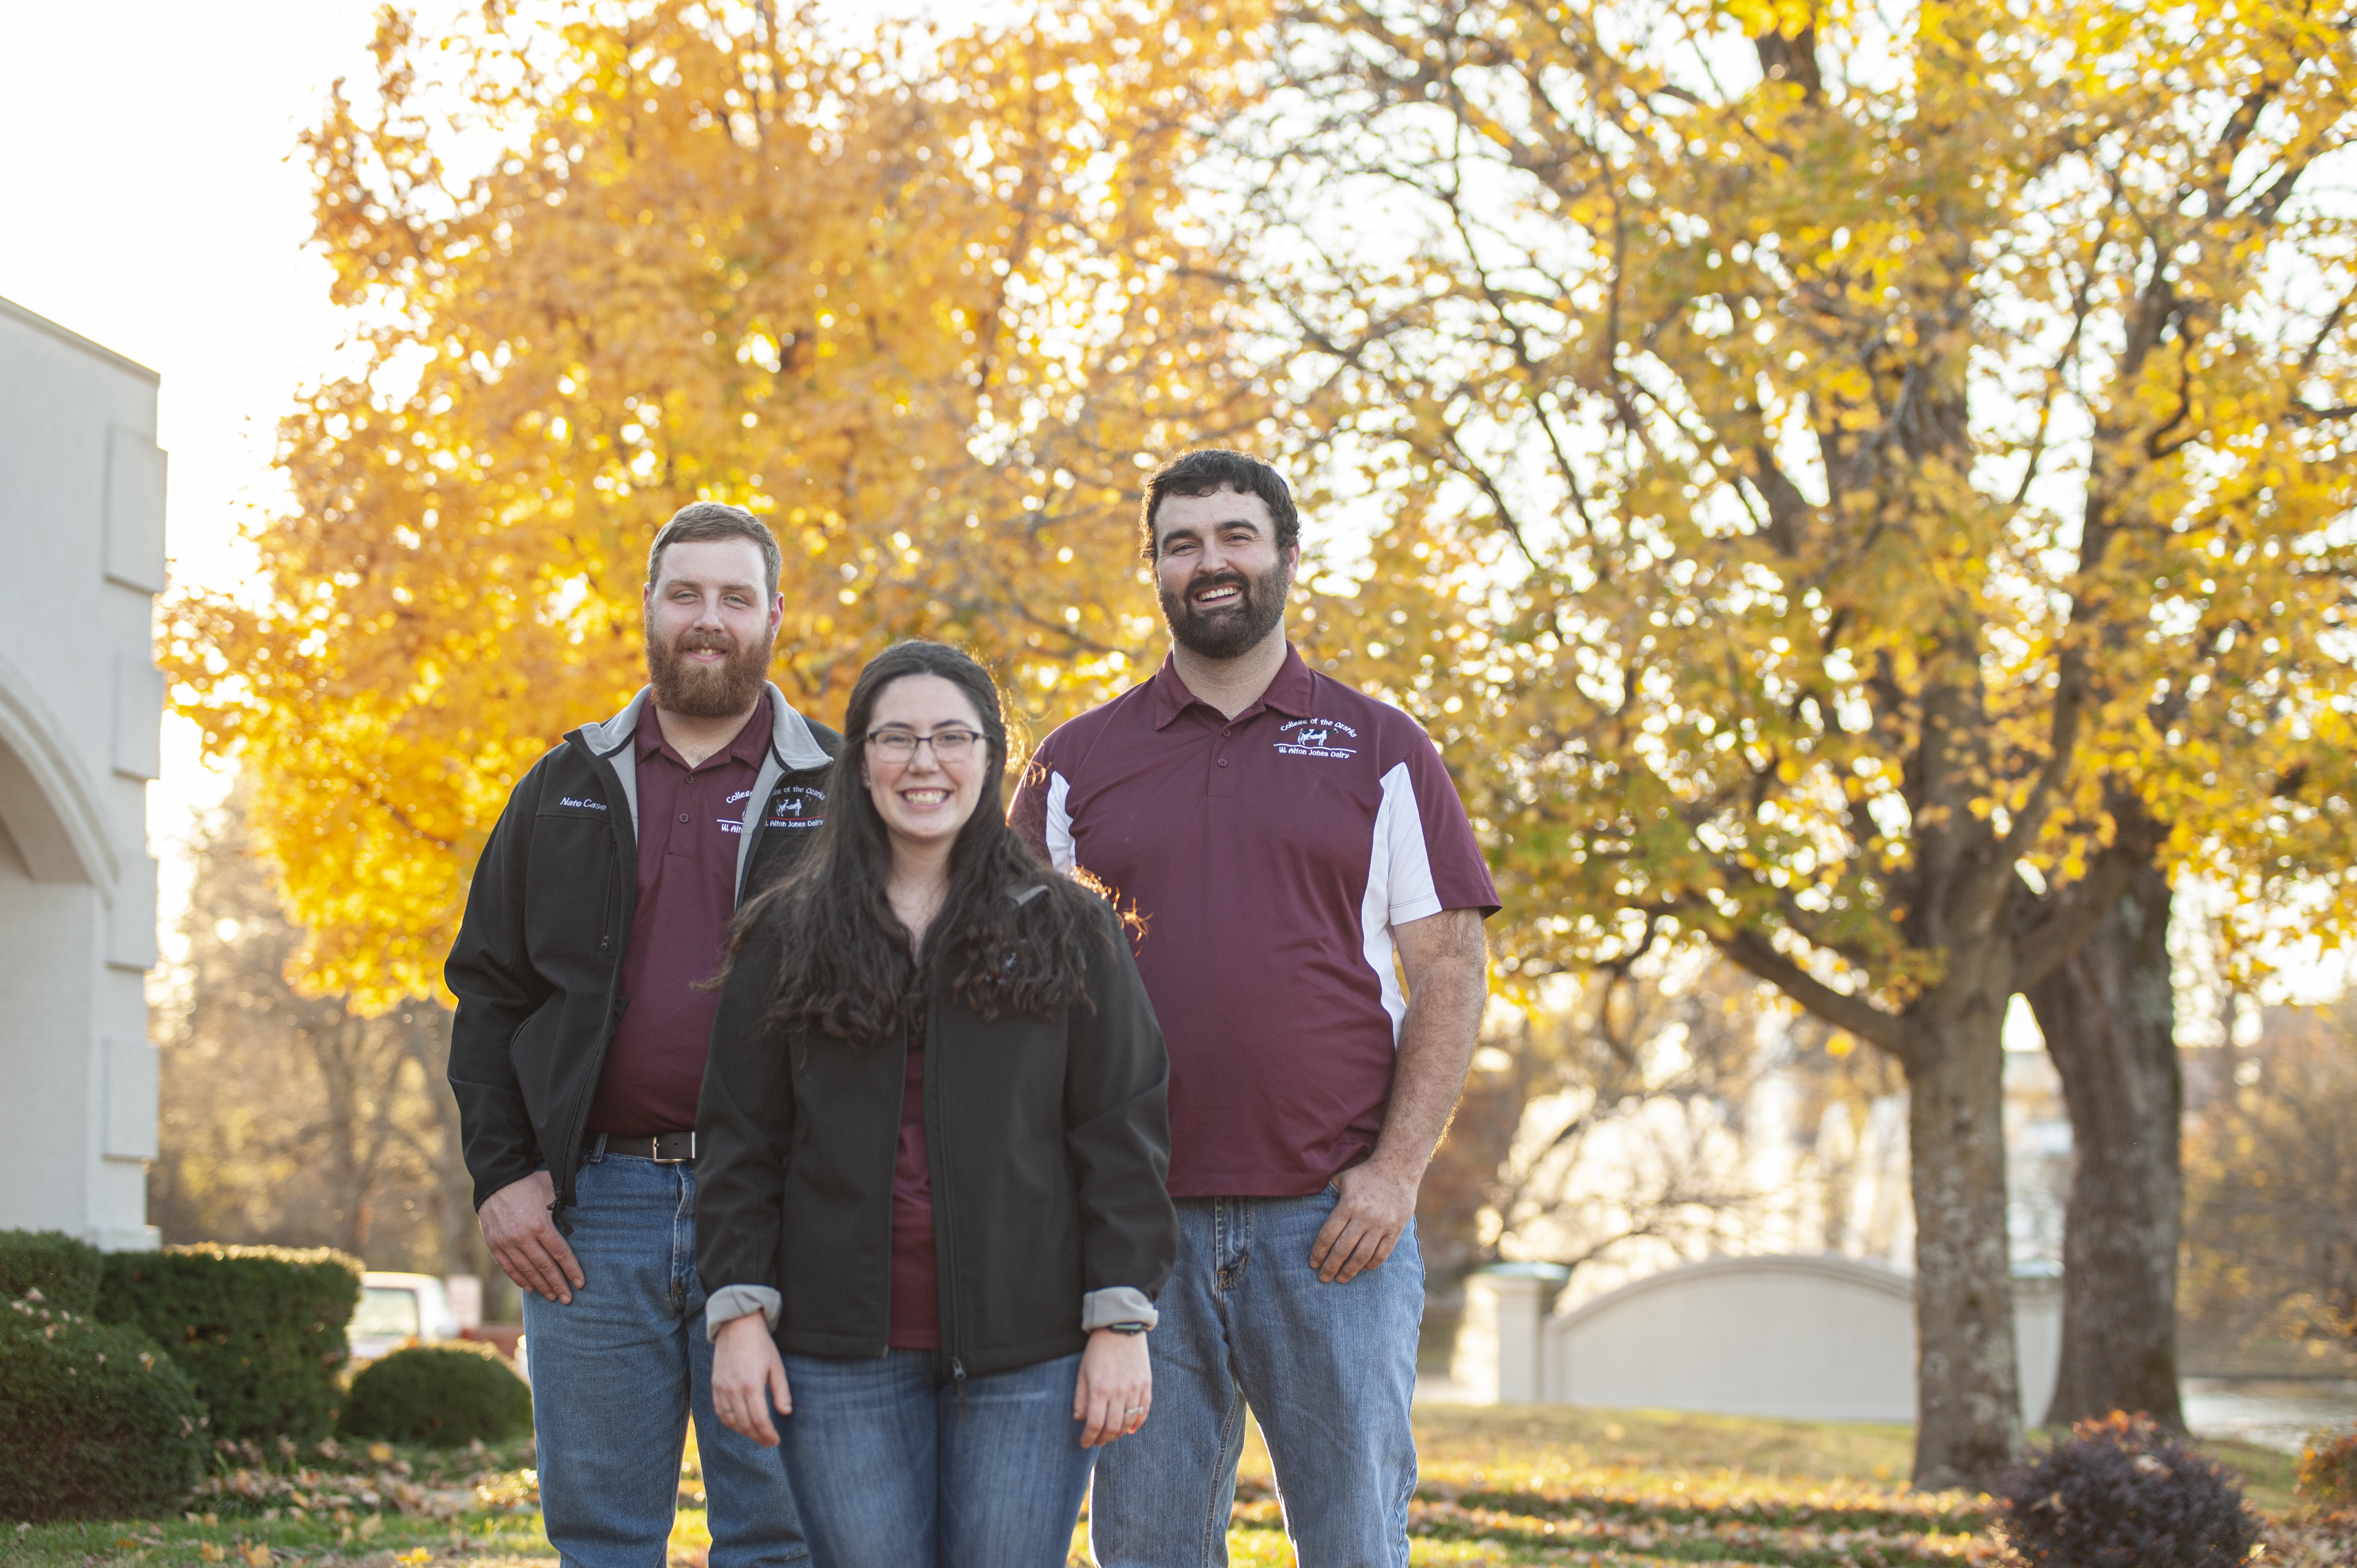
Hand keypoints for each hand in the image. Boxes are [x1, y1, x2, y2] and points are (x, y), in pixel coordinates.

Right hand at [479, 1172, 584, 1302]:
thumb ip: (566, 1203)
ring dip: (541, 1286)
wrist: (496, 1181)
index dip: (571, 1270)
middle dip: (558, 1285)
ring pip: (527, 1271)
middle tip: (568, 1299)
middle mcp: (523, 1237)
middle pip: (545, 1267)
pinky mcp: (495, 1245)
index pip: (560, 1253)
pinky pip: (509, 1268)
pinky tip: (531, 1288)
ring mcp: (507, 1243)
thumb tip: (588, 1210)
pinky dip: (520, 1279)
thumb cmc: (528, 1184)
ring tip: (552, 1297)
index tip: (580, 1284)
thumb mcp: (551, 1189)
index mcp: (540, 1224)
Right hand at [712, 1314, 790, 1446]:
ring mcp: (722, 1388)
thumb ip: (781, 1391)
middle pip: (745, 1424)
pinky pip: (719, 1412)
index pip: (760, 1420)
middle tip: (768, 1442)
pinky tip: (739, 1424)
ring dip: (744, 1432)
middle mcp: (734, 1390)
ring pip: (730, 1421)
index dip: (768, 1434)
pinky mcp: (715, 1385)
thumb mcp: (776, 1366)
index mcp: (752, 1386)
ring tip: (756, 1435)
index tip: (775, 1441)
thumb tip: (786, 1413)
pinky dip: (729, 1423)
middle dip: (758, 1437)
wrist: (737, 1326)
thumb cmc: (761, 1345)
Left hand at [1074, 1328, 1150, 1447]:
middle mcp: (1119, 1391)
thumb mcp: (1083, 1372)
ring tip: (1111, 1435)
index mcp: (1099, 1389)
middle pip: (1113, 1427)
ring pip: (1129, 1422)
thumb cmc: (1098, 1350)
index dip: (1089, 1437)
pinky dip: (1138, 1423)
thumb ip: (1080, 1398)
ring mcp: (1135, 1388)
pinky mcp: (1146, 1384)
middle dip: (1103, 1439)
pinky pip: (1144, 1410)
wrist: (1120, 1328)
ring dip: (1119, 1433)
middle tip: (1098, 1441)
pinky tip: (1130, 1429)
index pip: (1094, 1423)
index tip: (1085, 1443)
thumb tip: (1079, 1419)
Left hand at [1307, 1161, 1417, 1282]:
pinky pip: (1382, 1254)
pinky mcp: (1395, 1230)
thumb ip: (1327, 1192)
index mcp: (1348, 1204)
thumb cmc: (1365, 1174)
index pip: (1329, 1234)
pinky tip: (1361, 1269)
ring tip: (1341, 1279)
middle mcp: (1365, 1216)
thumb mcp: (1342, 1178)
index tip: (1313, 1263)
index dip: (1319, 1251)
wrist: (1398, 1168)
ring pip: (1363, 1255)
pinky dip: (1370, 1265)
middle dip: (1331, 1266)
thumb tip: (1307, 1203)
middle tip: (1323, 1278)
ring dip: (1350, 1271)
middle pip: (1343, 1249)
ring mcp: (1382, 1224)